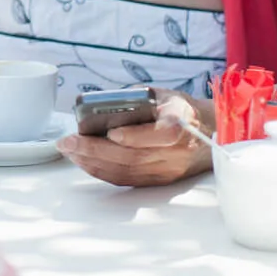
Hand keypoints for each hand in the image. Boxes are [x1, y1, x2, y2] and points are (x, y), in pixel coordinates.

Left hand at [57, 89, 211, 187]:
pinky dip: (102, 171)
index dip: (136, 136)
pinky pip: (128, 179)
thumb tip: (99, 106)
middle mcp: (179, 150)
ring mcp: (170, 169)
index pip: (164, 133)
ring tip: (69, 150)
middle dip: (96, 149)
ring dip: (93, 162)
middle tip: (68, 142)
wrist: (208, 134)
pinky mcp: (161, 180)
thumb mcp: (162, 94)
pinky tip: (84, 161)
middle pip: (135, 155)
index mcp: (183, 121)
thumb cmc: (178, 108)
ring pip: (128, 170)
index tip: (111, 132)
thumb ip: (135, 99)